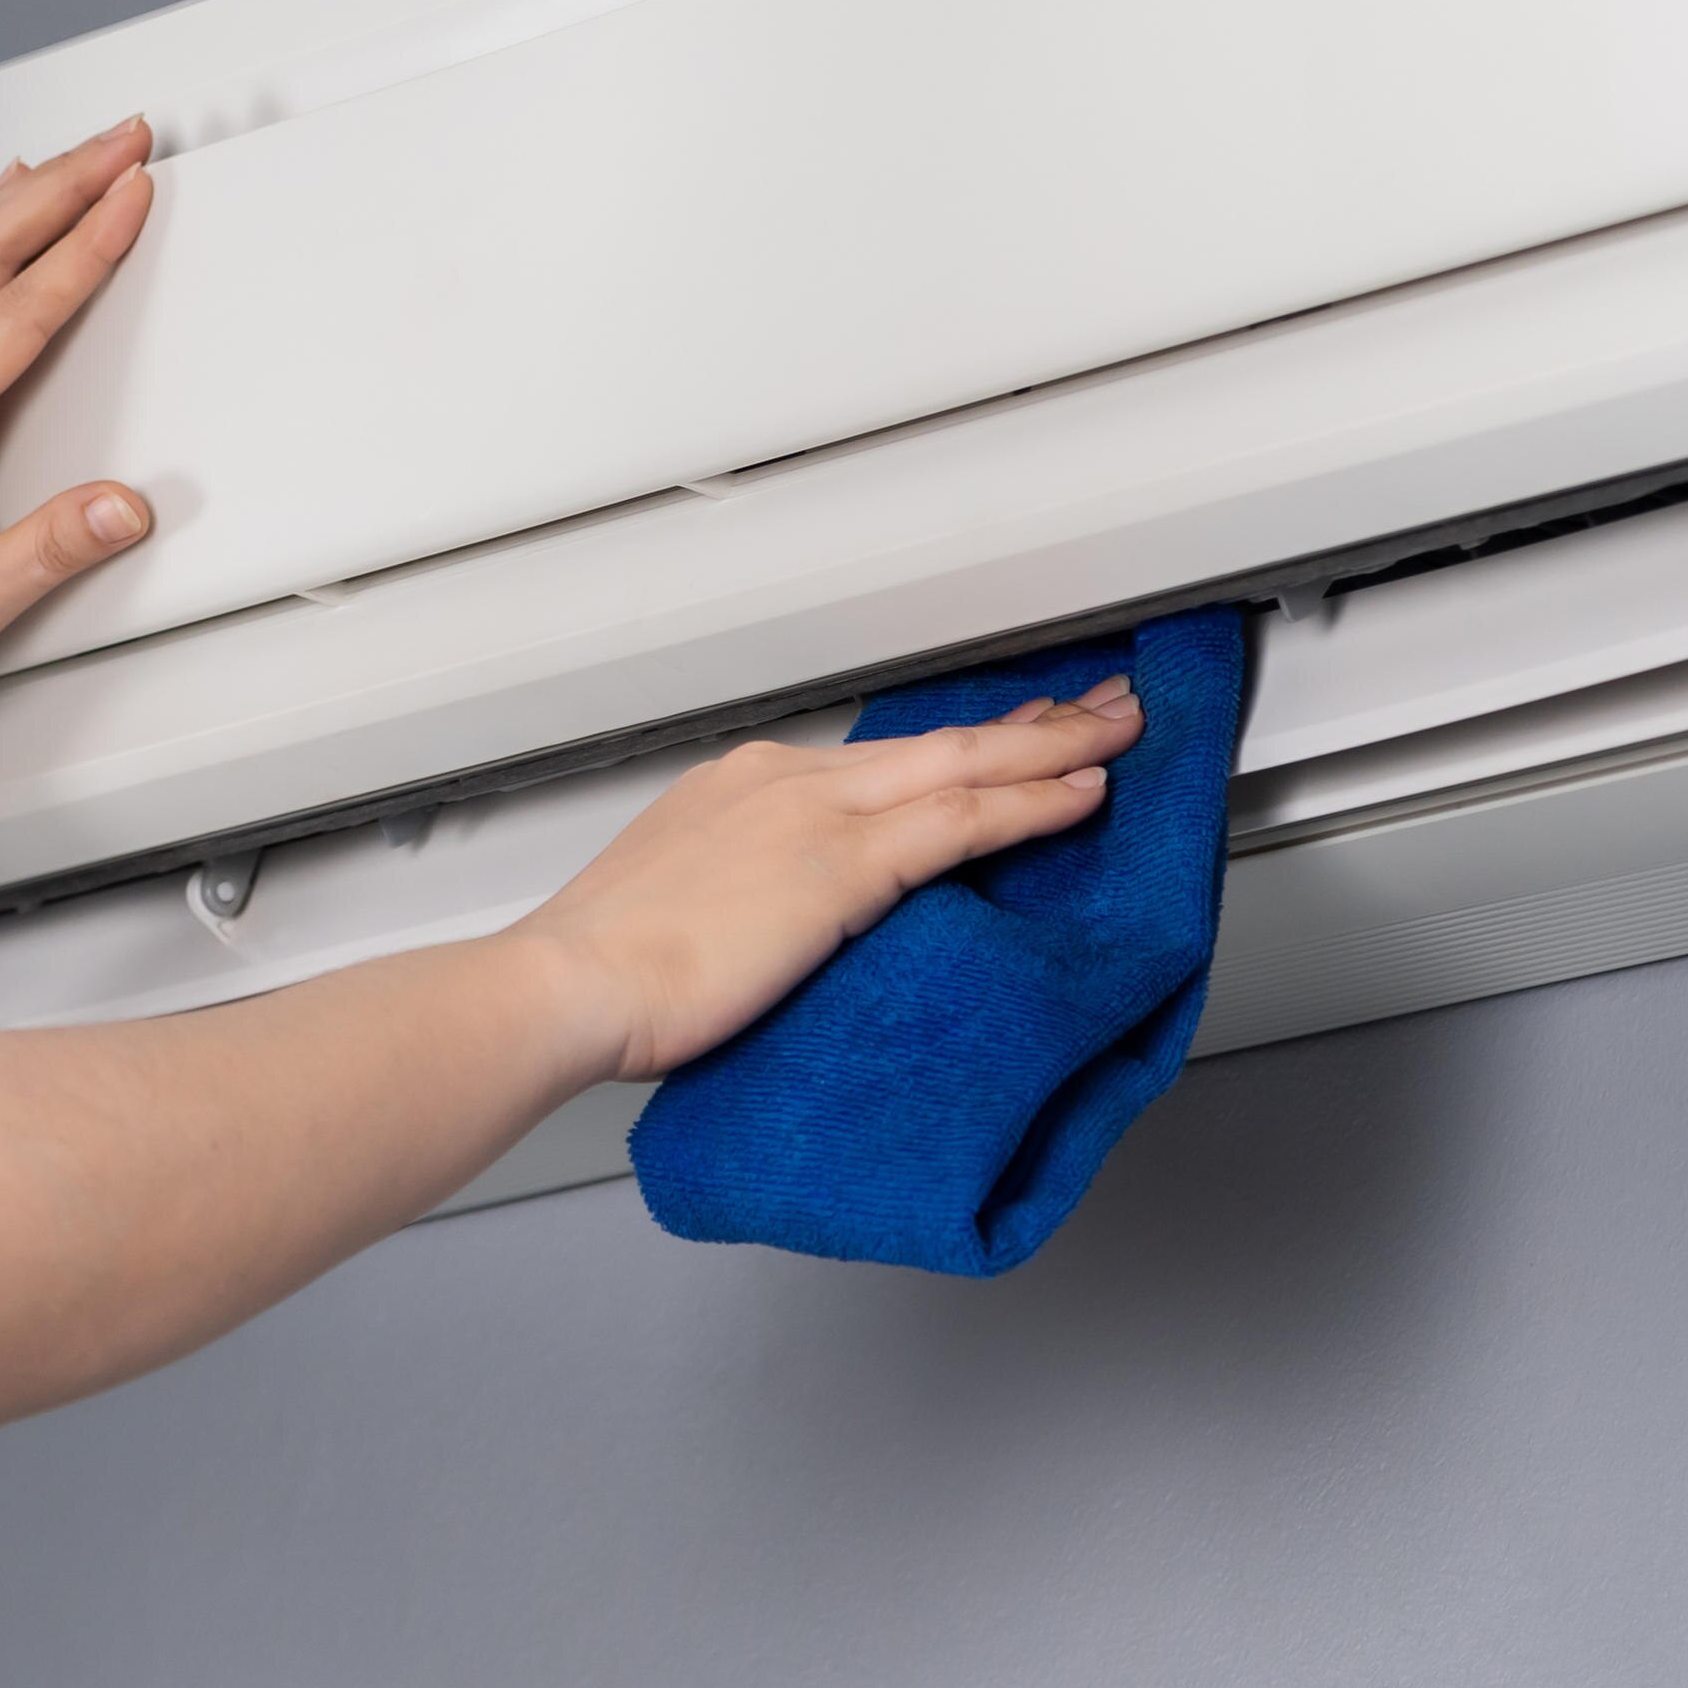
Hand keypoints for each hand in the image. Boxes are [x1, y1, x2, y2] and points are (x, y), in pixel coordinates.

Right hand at [503, 678, 1148, 1082]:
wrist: (571, 983)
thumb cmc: (602, 970)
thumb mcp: (672, 909)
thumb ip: (733, 898)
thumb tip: (760, 928)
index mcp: (740, 788)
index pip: (875, 760)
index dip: (949, 748)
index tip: (996, 739)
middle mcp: (783, 781)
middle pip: (932, 744)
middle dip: (1023, 726)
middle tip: (1094, 705)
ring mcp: (817, 815)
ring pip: (963, 767)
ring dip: (1051, 749)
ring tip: (1116, 734)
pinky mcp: (843, 866)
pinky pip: (963, 823)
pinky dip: (1032, 805)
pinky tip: (1082, 797)